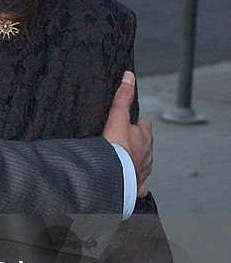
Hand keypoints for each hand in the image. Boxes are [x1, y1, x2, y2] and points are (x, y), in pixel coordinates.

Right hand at [102, 71, 152, 197]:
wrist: (114, 176)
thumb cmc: (116, 148)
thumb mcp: (117, 117)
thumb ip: (122, 97)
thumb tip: (129, 76)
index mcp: (144, 137)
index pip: (144, 125)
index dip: (137, 123)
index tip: (128, 122)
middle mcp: (148, 154)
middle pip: (145, 144)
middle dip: (137, 143)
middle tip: (123, 141)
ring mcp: (144, 170)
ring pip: (144, 163)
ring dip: (137, 162)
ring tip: (124, 162)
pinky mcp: (138, 186)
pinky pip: (140, 185)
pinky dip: (137, 184)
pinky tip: (131, 183)